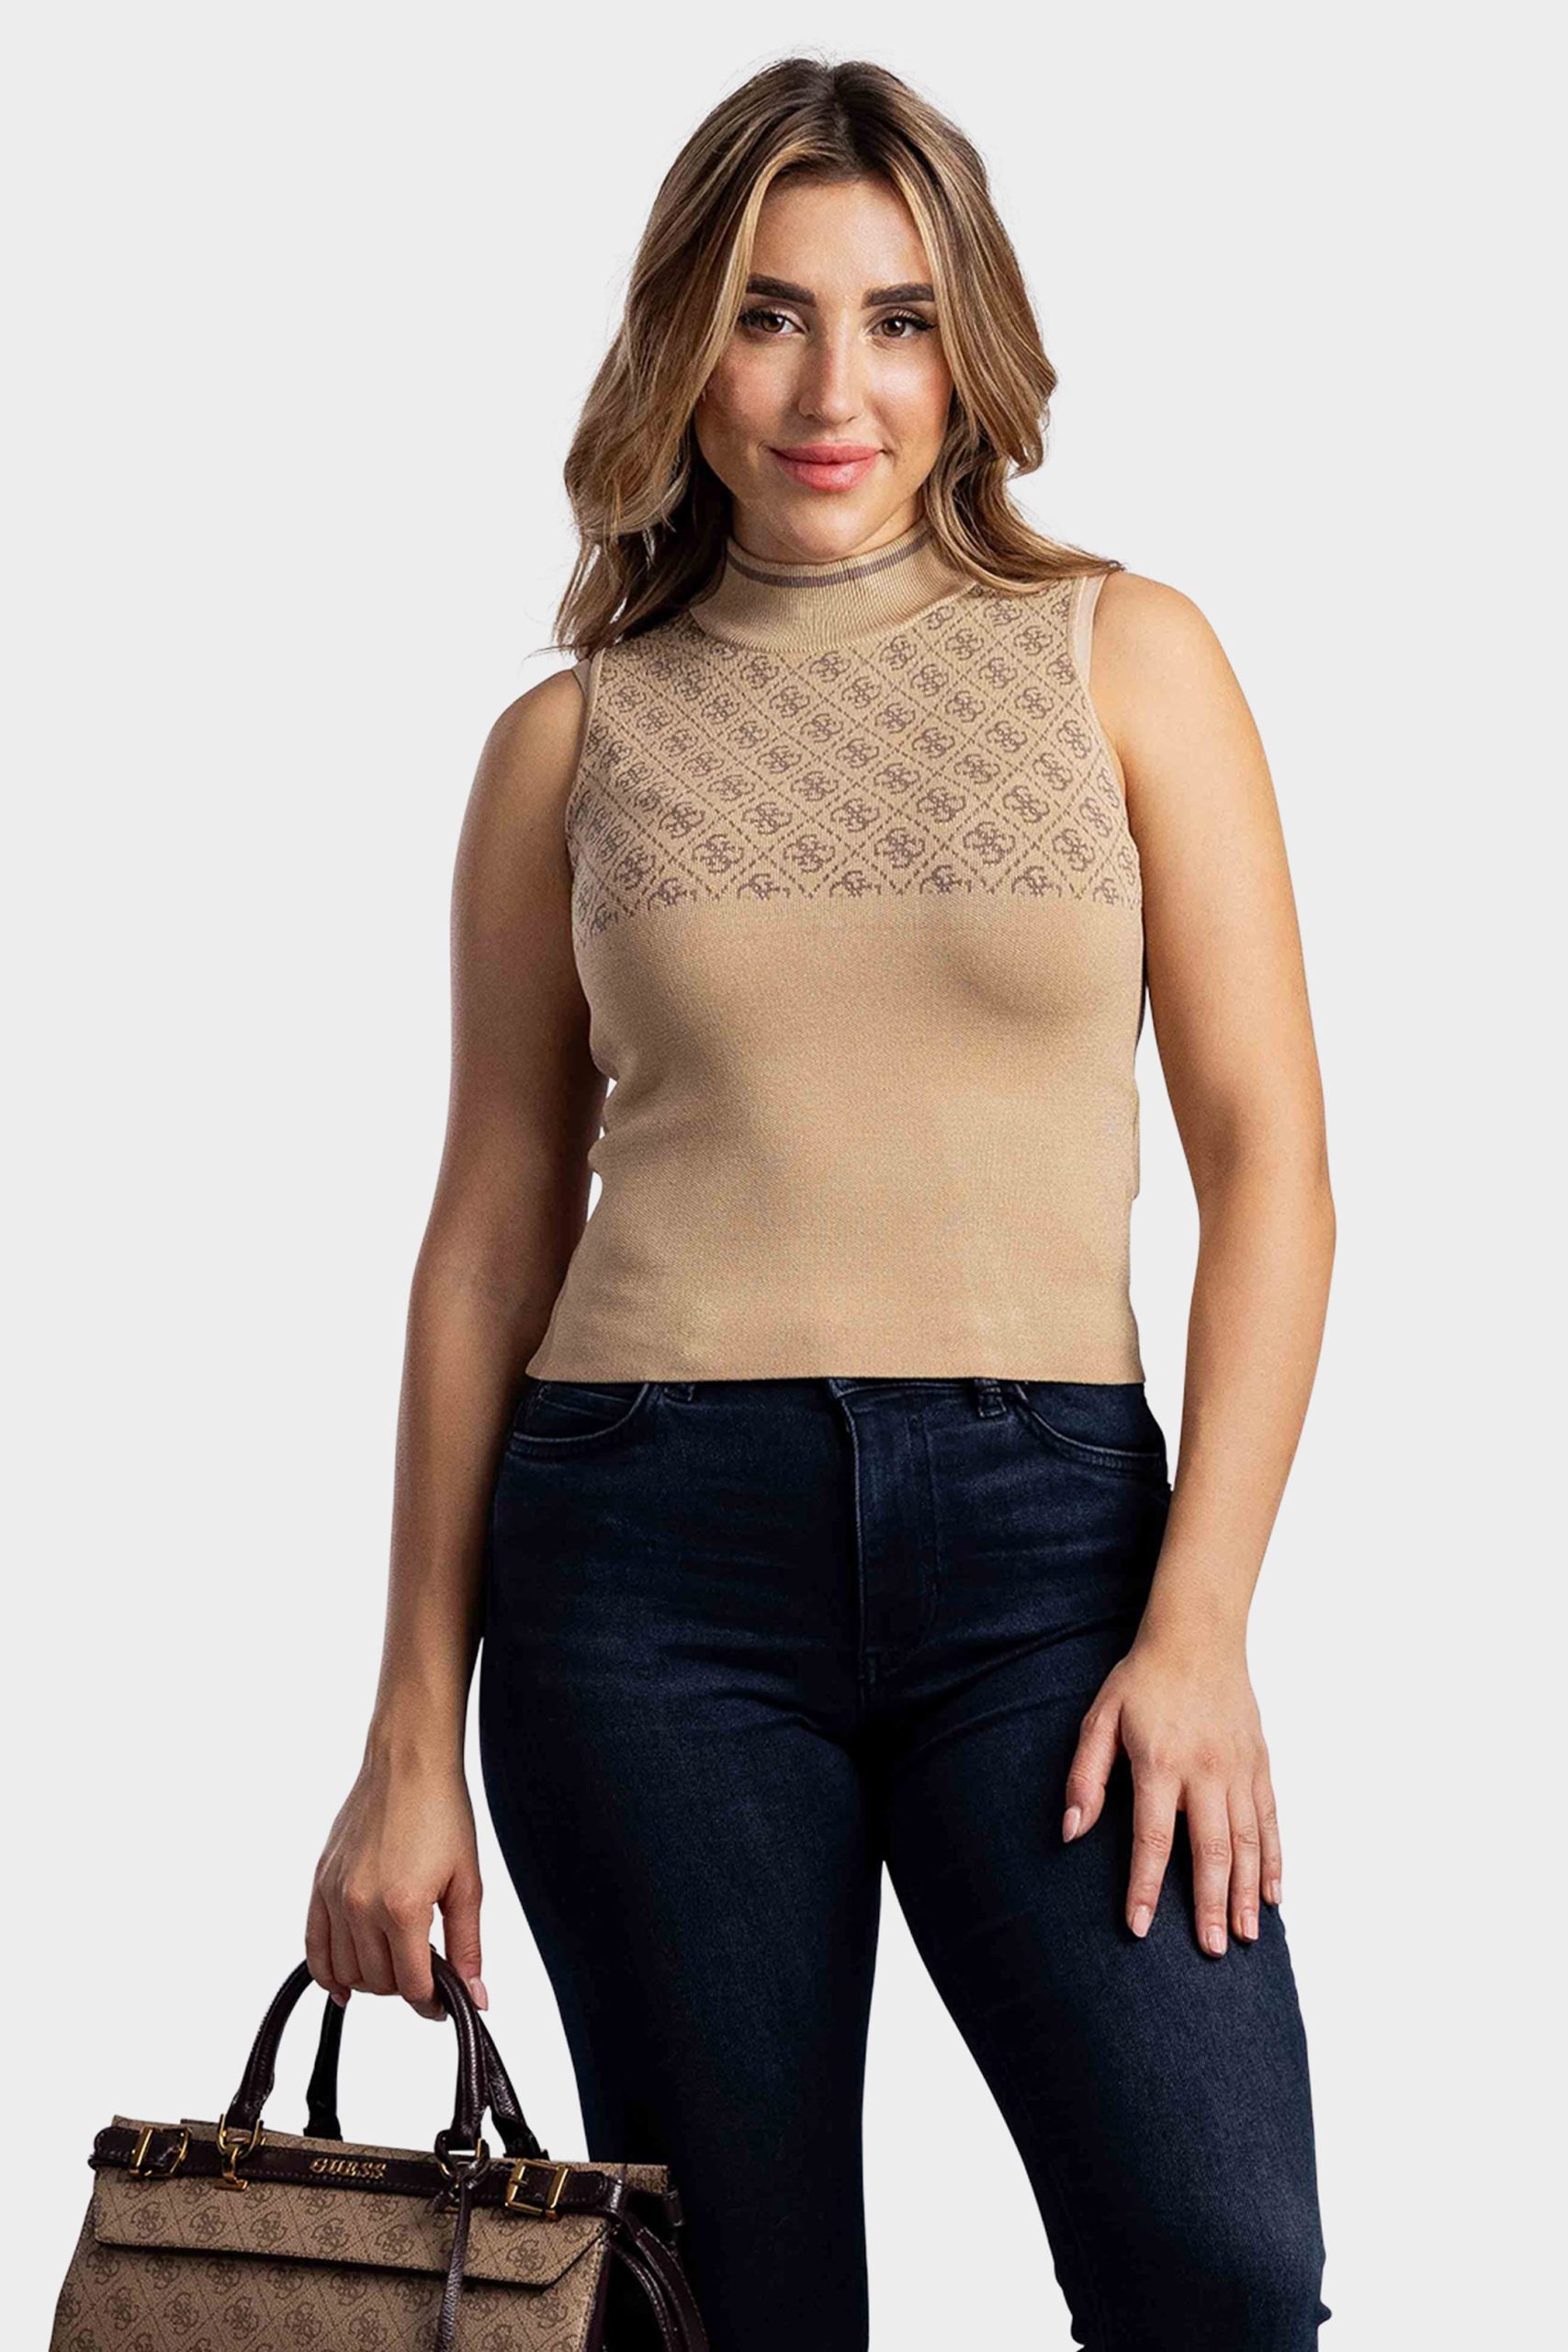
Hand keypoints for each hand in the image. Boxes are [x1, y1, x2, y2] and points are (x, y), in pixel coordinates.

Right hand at [306, 1759, 485, 2020]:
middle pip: (379, 1982)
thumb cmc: (442, 1812)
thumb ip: (468, 1945)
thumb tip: (475, 1996)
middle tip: (429, 1968)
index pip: (412, 1985)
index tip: (445, 2001)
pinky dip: (327, 1972)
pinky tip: (343, 1987)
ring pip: (348, 1971)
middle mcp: (361, 1906)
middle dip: (407, 1986)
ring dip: (374, 1979)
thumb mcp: (467, 1882)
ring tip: (398, 1962)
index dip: (432, 2002)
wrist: (407, 1763)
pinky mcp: (320, 1883)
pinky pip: (314, 1947)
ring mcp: (335, 1895)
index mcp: (403, 1907)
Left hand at [1060, 1632, 1281, 1953]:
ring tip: (1246, 1937)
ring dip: (1247, 1892)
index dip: (1145, 1885)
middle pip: (1210, 1849)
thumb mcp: (1099, 1718)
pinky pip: (1270, 1821)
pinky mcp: (1259, 1765)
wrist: (1198, 1636)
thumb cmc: (1141, 1680)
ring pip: (1246, 1841)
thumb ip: (1085, 1776)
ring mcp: (1239, 1769)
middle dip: (1211, 1904)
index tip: (1140, 1927)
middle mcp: (1205, 1770)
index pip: (1152, 1837)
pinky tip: (1273, 1895)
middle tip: (1211, 1951)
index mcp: (1160, 1762)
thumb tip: (1071, 1831)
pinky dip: (1273, 1860)